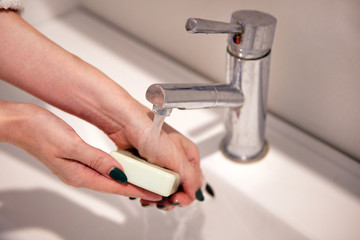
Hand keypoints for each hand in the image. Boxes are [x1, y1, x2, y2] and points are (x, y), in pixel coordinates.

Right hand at [0, 101, 160, 200]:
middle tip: (156, 189)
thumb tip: (118, 172)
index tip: (154, 194)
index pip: (115, 186)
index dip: (137, 190)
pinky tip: (123, 168)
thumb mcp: (70, 145)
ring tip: (145, 180)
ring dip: (128, 180)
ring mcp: (76, 169)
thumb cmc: (38, 131)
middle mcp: (78, 175)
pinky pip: (101, 169)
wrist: (18, 123)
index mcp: (78, 174)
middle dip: (136, 188)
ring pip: (109, 178)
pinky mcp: (75, 160)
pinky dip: (116, 170)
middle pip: (114, 185)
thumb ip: (95, 160)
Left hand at [102, 103, 203, 207]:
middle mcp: (177, 161)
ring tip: (150, 198)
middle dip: (170, 199)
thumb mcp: (177, 158)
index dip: (185, 196)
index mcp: (189, 156)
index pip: (194, 184)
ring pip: (163, 189)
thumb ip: (190, 178)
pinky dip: (147, 191)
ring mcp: (161, 164)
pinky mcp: (147, 166)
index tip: (175, 200)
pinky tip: (142, 192)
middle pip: (179, 189)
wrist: (125, 124)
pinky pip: (150, 184)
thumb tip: (195, 194)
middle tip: (161, 202)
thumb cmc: (152, 131)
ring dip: (157, 198)